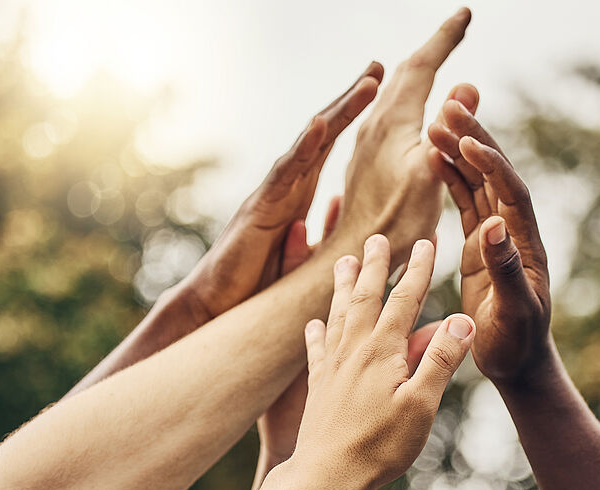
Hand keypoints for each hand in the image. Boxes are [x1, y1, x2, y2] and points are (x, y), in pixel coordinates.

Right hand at [158, 62, 383, 328]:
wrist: (218, 310)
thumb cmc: (257, 290)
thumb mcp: (305, 261)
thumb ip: (325, 237)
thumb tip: (349, 217)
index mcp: (299, 196)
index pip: (331, 150)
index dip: (355, 121)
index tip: (381, 92)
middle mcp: (287, 188)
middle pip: (322, 136)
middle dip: (350, 102)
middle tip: (378, 69)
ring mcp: (273, 195)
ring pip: (309, 146)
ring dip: (338, 114)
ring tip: (367, 86)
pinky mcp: (260, 209)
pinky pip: (285, 174)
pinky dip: (303, 148)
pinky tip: (321, 126)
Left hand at [255, 200, 441, 480]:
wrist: (325, 476)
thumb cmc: (378, 446)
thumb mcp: (421, 405)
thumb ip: (440, 360)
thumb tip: (462, 319)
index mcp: (382, 350)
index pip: (405, 299)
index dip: (419, 269)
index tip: (429, 241)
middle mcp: (353, 349)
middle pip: (366, 296)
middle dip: (376, 266)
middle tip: (378, 237)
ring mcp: (333, 366)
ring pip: (338, 314)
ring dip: (344, 286)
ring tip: (343, 261)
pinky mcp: (319, 386)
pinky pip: (317, 349)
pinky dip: (317, 332)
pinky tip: (314, 324)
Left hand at [330, 9, 474, 260]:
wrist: (356, 255)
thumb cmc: (395, 223)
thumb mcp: (429, 174)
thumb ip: (447, 130)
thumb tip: (466, 86)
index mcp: (392, 121)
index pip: (421, 65)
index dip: (445, 38)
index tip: (466, 13)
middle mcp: (374, 124)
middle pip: (404, 73)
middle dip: (433, 48)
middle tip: (456, 28)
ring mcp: (366, 143)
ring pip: (392, 92)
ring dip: (415, 71)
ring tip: (434, 57)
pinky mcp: (365, 161)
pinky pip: (387, 114)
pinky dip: (406, 97)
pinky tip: (407, 109)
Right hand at [427, 97, 551, 383]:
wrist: (518, 363)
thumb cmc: (518, 344)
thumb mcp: (514, 311)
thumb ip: (506, 269)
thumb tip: (494, 226)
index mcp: (525, 245)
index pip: (510, 193)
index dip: (491, 164)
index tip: (468, 141)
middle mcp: (513, 233)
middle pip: (495, 174)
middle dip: (475, 139)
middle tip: (449, 105)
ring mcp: (496, 237)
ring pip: (478, 183)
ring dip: (459, 152)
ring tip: (434, 122)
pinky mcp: (479, 246)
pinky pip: (465, 203)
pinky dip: (450, 178)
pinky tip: (433, 158)